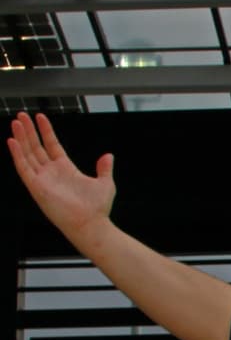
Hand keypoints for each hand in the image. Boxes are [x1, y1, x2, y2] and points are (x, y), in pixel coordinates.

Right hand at [8, 112, 116, 241]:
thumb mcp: (104, 183)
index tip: (40, 117)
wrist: (91, 224)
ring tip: (16, 122)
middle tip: (22, 115)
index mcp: (66, 169)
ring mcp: (43, 179)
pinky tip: (12, 140)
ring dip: (21, 138)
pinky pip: (23, 168)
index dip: (45, 131)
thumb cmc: (97, 208)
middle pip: (36, 147)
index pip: (52, 145)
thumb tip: (108, 155)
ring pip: (27, 154)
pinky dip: (17, 154)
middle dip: (29, 131)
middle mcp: (52, 172)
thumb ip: (104, 168)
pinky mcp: (36, 187)